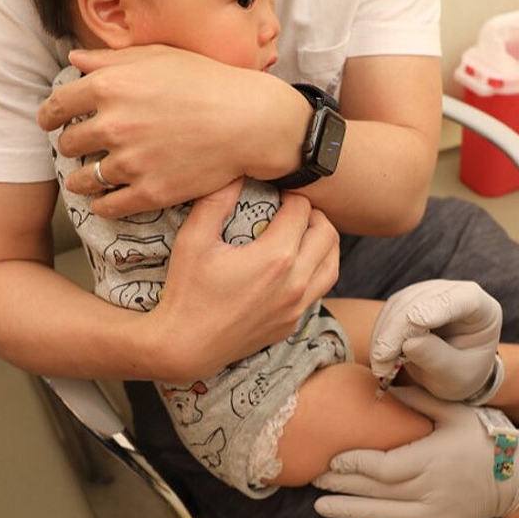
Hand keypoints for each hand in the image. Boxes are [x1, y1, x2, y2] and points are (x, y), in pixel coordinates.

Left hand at [38, 45, 308, 218]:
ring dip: (81, 179)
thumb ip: (112, 59)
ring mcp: (131, 162)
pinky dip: (102, 205)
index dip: (49, 116)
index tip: (50, 122)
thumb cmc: (209, 82)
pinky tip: (105, 202)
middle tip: (80, 149)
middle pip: (68, 143)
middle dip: (70, 146)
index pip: (57, 105)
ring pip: (84, 179)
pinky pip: (109, 206)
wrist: (249, 122)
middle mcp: (113, 125)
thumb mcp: (159, 57)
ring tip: (88, 179)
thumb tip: (76, 60)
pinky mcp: (150, 192)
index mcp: (109, 87)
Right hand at [148, 186, 339, 380]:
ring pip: (333, 264)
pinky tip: (295, 264)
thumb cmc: (186, 291)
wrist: (185, 347)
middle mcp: (295, 282)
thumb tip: (235, 171)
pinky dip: (316, 270)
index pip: (302, 210)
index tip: (277, 192)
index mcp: (276, 257)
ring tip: (302, 233)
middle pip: (327, 233)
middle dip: (313, 214)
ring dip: (323, 243)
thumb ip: (216, 201)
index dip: (291, 195)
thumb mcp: (194, 240)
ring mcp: (297, 306)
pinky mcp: (292, 322)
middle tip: (293, 208)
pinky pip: (319, 289)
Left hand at [313, 387, 518, 517]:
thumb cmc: (484, 436)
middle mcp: (429, 488)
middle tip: (313, 478)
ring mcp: (435, 513)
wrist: (517, 475)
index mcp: (430, 458)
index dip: (353, 464)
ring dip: (350, 513)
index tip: (332, 458)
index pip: (382, 466)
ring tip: (319, 507)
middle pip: (376, 490)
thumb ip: (419, 399)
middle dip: (342, 485)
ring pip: (385, 516)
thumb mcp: (455, 409)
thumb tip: (385, 384)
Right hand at [370, 280, 502, 401]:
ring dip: (385, 333)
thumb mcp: (456, 376)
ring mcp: (432, 293)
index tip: (414, 321)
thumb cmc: (463, 374)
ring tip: (380, 364)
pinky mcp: (411, 300)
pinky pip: (391, 310)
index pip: (465, 298)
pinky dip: (381, 333)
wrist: (452, 373)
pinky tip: (379, 355)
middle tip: (382, 360)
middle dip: (399, 329)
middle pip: (424, 299)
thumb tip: (410, 344)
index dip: (438, 307)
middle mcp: (457, 293)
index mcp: (483, 310)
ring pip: (402, 302)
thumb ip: (437, 359)